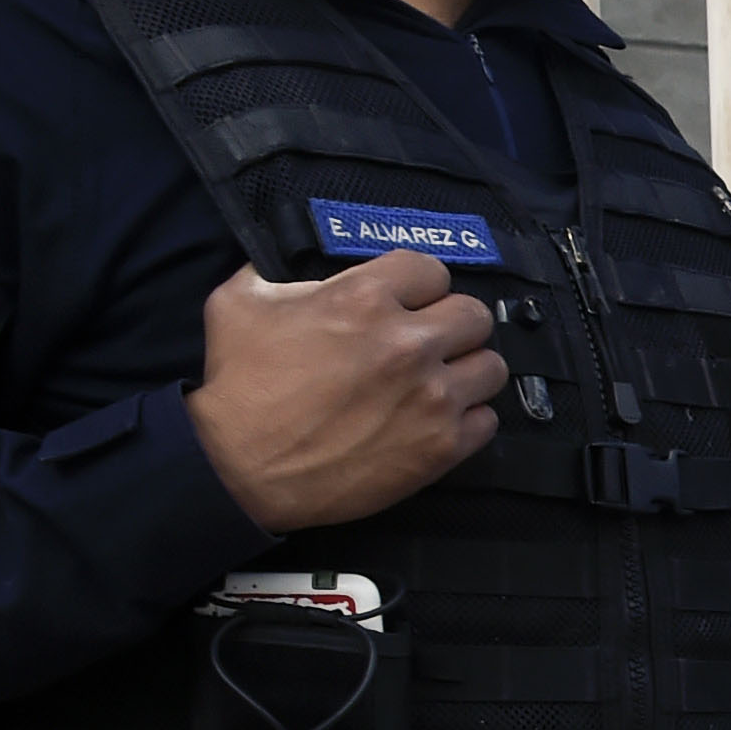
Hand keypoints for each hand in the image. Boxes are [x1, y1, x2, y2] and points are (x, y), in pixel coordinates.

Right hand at [187, 254, 501, 530]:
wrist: (240, 468)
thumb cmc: (238, 385)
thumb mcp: (240, 301)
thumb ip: (280, 272)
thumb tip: (303, 262)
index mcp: (364, 298)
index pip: (431, 269)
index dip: (419, 284)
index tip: (408, 300)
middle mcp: (409, 343)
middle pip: (474, 314)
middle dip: (452, 323)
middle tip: (431, 338)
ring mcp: (432, 396)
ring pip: (492, 366)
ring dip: (468, 369)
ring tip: (441, 379)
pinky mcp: (442, 445)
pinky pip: (488, 420)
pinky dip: (469, 418)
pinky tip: (439, 418)